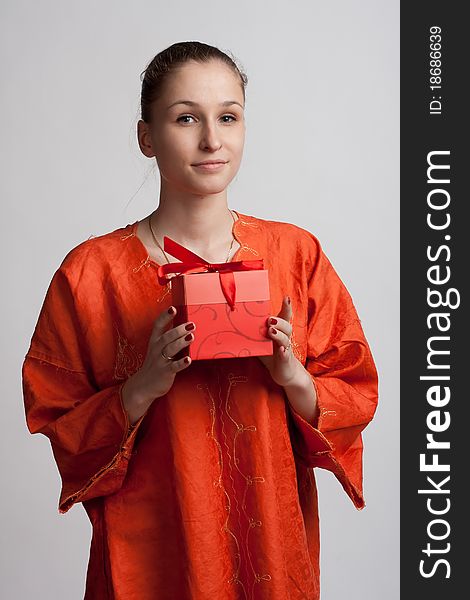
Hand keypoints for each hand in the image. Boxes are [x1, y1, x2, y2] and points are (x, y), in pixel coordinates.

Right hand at [122, 306, 193, 422]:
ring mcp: (160, 361)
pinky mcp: (165, 372)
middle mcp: (156, 349)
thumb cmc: (156, 363)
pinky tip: (188, 359)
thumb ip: (168, 337)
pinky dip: (181, 363)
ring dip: (181, 342)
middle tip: (191, 324)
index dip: (165, 317)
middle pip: (166, 337)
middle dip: (178, 330)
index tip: (173, 309)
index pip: (158, 326)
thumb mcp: (158, 349)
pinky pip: (174, 367)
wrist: (144, 385)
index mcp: (155, 341)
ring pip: (170, 349)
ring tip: (191, 336)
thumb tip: (183, 324)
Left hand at [258, 295, 304, 386]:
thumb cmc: (270, 354)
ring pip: (285, 340)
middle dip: (279, 322)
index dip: (286, 308)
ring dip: (279, 335)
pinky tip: (281, 351)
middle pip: (286, 327)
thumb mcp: (261, 341)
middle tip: (270, 320)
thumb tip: (233, 322)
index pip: (284, 317)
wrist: (283, 372)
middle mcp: (284, 338)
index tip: (286, 298)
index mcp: (279, 331)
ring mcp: (285, 349)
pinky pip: (285, 356)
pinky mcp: (285, 361)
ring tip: (271, 331)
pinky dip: (284, 353)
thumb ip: (253, 333)